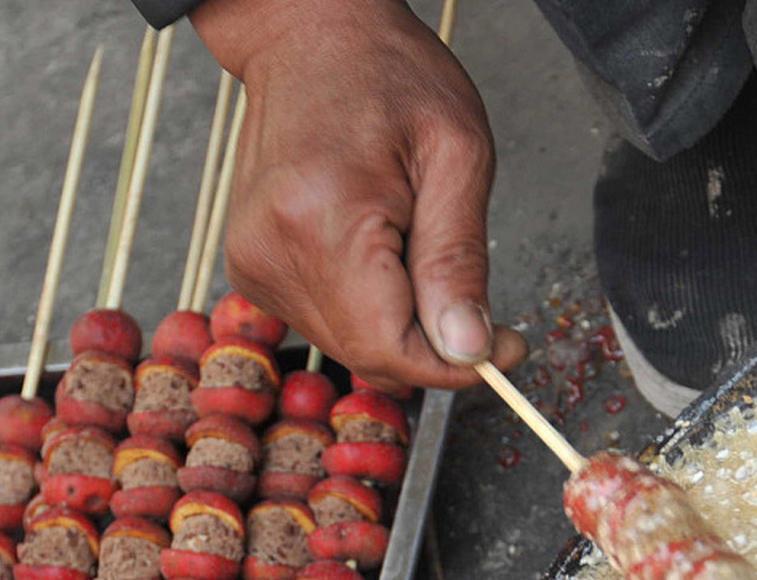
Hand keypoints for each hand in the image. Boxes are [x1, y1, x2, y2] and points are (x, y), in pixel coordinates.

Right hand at [194, 0, 527, 391]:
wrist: (307, 37)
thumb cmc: (386, 76)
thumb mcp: (457, 155)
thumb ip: (459, 259)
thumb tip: (468, 348)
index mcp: (322, 222)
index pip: (390, 349)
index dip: (454, 365)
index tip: (504, 346)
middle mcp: (272, 253)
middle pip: (370, 356)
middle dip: (432, 345)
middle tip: (475, 300)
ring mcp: (253, 265)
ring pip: (350, 346)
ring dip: (399, 321)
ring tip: (413, 243)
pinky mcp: (251, 269)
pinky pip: (327, 322)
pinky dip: (368, 305)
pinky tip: (377, 248)